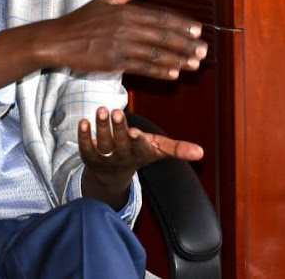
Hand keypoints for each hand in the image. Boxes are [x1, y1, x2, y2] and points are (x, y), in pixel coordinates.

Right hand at [42, 0, 206, 78]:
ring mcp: (120, 46)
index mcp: (125, 11)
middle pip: (163, 36)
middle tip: (204, 51)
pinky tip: (173, 73)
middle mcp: (125, 28)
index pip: (161, 17)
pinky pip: (142, 68)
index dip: (182, 24)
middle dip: (186, 44)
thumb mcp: (104, 0)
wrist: (57, 40)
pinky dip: (159, 71)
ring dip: (178, 59)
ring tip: (194, 64)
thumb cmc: (80, 20)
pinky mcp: (113, 62)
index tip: (198, 30)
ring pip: (156, 53)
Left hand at [78, 107, 203, 207]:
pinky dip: (83, 135)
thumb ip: (177, 149)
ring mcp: (104, 157)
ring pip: (102, 143)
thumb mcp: (158, 150)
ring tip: (100, 109)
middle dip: (117, 128)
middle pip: (119, 143)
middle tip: (115, 111)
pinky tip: (83, 122)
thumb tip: (202, 153)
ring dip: (100, 127)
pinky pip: (85, 147)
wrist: (113, 175)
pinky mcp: (89, 156)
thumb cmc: (139, 153)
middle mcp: (122, 156)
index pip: (139, 148)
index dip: (136, 141)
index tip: (134, 132)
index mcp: (140, 153)